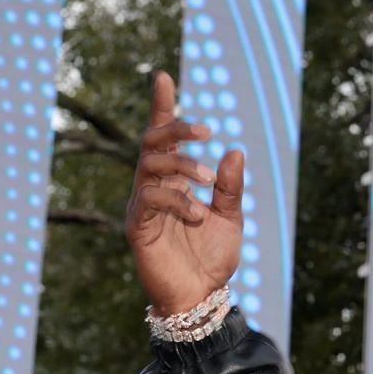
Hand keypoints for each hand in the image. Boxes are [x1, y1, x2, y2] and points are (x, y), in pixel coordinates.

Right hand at [125, 71, 242, 316]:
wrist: (201, 296)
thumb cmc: (211, 258)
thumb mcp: (231, 218)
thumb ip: (230, 187)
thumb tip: (233, 151)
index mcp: (175, 181)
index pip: (163, 138)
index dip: (162, 107)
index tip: (163, 77)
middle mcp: (155, 187)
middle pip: (152, 142)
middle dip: (175, 129)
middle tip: (205, 132)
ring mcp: (144, 205)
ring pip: (150, 165)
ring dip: (181, 165)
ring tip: (207, 180)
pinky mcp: (138, 226)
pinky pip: (150, 199)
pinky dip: (177, 200)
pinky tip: (197, 214)